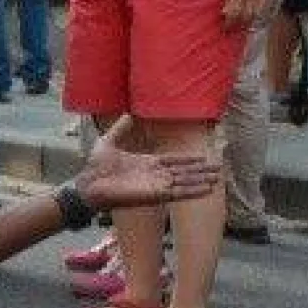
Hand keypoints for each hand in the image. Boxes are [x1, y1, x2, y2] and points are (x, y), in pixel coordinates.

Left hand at [74, 137, 219, 211]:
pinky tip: (206, 190)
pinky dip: (193, 191)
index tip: (203, 157)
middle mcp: (154, 175)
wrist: (89, 182)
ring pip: (184, 182)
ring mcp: (155, 185)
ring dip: (201, 181)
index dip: (188, 160)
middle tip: (218, 170)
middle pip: (183, 173)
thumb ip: (121, 128)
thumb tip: (129, 113)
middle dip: (201, 172)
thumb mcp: (109, 141)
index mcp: (146, 163)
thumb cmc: (96, 166)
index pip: (173, 161)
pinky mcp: (155, 195)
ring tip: (217, 180)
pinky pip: (178, 193)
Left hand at [222, 0, 273, 28]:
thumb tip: (225, 11)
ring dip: (250, 22)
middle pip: (245, 16)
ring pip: (256, 13)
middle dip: (239, 25)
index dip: (229, 22)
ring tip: (244, 27)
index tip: (226, 28)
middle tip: (234, 30)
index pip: (233, 12)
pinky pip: (265, 7)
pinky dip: (260, 14)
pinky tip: (255, 17)